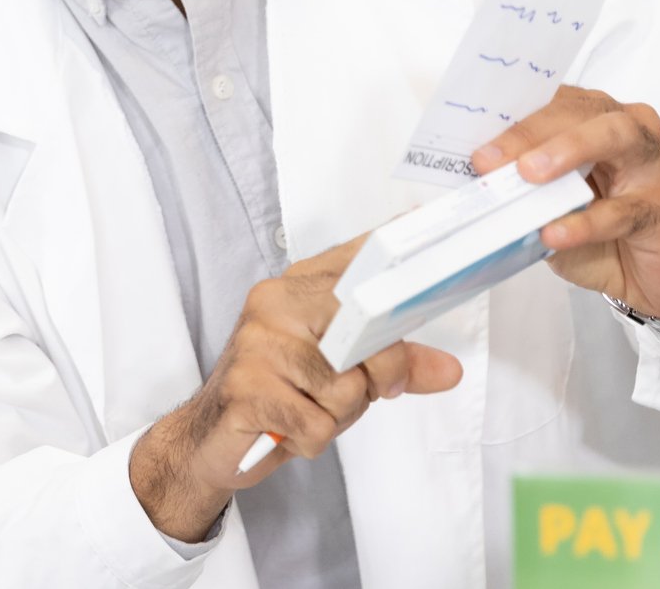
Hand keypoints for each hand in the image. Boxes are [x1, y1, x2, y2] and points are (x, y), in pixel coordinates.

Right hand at [129, 234, 463, 543]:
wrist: (210, 437)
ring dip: (337, 417)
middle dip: (378, 373)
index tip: (417, 218)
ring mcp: (257, 343)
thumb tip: (449, 370)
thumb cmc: (281, 396)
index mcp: (296, 288)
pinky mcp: (247, 387)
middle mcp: (274, 304)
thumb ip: (395, 366)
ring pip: (344, 387)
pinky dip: (312, 441)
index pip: (353, 259)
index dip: (389, 245)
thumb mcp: (344, 376)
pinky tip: (290, 432)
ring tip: (308, 411)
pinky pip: (317, 424)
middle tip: (360, 392)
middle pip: (364, 329)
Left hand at [471, 85, 659, 341]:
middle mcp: (624, 127)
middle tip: (489, 159)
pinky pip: (623, 210)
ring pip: (614, 137)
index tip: (470, 138)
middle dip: (529, 131)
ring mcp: (650, 164)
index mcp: (589, 116)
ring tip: (529, 174)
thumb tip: (471, 183)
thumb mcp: (547, 203)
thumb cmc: (597, 225)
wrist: (648, 274)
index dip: (506, 116)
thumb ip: (517, 186)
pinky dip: (585, 221)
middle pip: (578, 111)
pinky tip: (555, 233)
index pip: (546, 101)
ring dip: (567, 151)